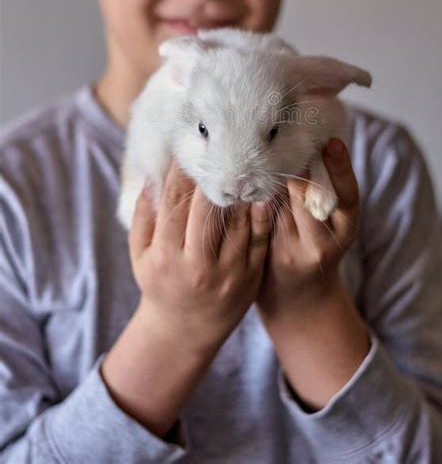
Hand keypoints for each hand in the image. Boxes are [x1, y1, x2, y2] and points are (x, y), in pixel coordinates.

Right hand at [129, 160, 271, 355]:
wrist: (186, 331)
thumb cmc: (159, 283)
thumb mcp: (140, 253)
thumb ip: (144, 214)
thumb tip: (153, 173)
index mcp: (167, 256)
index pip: (174, 203)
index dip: (181, 172)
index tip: (188, 150)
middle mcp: (199, 265)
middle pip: (208, 207)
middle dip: (212, 175)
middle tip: (219, 147)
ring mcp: (229, 271)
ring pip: (238, 219)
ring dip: (241, 187)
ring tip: (244, 159)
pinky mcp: (251, 275)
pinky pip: (261, 236)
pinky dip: (263, 210)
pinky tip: (263, 188)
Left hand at [256, 138, 359, 319]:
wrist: (298, 302)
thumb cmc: (312, 245)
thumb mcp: (329, 222)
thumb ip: (320, 190)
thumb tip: (312, 139)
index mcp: (346, 227)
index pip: (348, 193)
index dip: (340, 167)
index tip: (331, 141)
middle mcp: (324, 241)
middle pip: (307, 196)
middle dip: (293, 166)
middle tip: (277, 134)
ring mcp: (295, 252)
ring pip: (278, 205)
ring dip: (265, 178)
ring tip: (250, 148)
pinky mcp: (269, 259)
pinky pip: (258, 220)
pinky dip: (249, 198)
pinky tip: (235, 177)